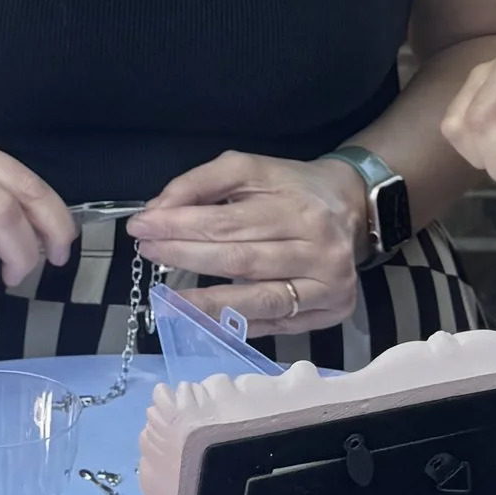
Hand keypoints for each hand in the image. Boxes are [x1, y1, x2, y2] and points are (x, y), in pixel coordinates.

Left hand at [127, 152, 366, 337]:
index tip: (142, 227)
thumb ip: (202, 184)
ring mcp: (328, 287)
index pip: (227, 222)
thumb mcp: (251, 170)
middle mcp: (319, 249)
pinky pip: (275, 324)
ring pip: (259, 301)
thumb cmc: (294, 189)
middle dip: (186, 258)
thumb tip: (159, 210)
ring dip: (207, 305)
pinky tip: (205, 320)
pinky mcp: (330, 313)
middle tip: (148, 253)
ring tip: (168, 301)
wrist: (353, 207)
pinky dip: (237, 325)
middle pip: (240, 261)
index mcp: (299, 208)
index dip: (179, 227)